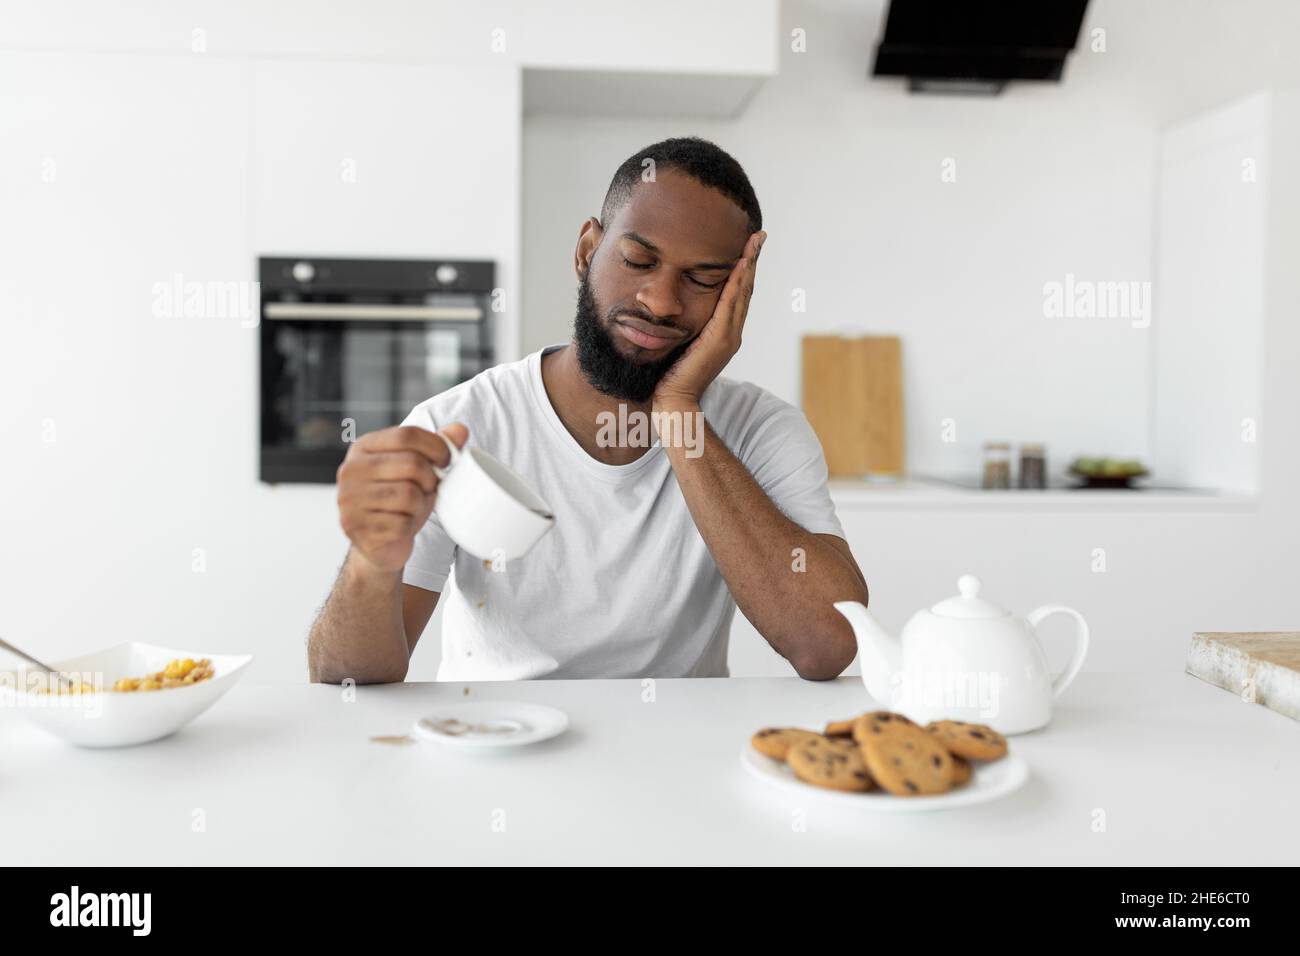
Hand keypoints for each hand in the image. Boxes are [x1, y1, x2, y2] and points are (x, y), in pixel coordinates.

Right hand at [335, 423, 467, 572]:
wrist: (380, 543)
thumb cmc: (400, 500)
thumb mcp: (418, 469)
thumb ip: (437, 446)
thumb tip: (460, 430)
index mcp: (363, 447)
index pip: (407, 435)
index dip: (436, 446)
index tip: (447, 460)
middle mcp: (351, 470)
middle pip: (412, 464)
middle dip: (431, 479)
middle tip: (428, 489)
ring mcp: (350, 499)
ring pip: (409, 494)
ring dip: (421, 504)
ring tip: (413, 507)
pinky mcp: (356, 527)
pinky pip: (402, 522)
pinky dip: (411, 525)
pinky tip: (403, 525)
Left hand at [653, 230, 765, 410]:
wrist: (674, 401)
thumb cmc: (671, 377)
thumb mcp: (681, 344)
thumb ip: (686, 329)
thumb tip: (675, 312)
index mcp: (723, 334)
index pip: (737, 296)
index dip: (744, 271)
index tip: (748, 248)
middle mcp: (731, 333)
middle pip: (746, 289)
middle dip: (753, 261)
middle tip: (759, 236)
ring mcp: (728, 336)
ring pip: (743, 293)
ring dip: (749, 265)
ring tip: (755, 242)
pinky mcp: (720, 339)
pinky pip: (731, 304)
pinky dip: (738, 283)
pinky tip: (741, 264)